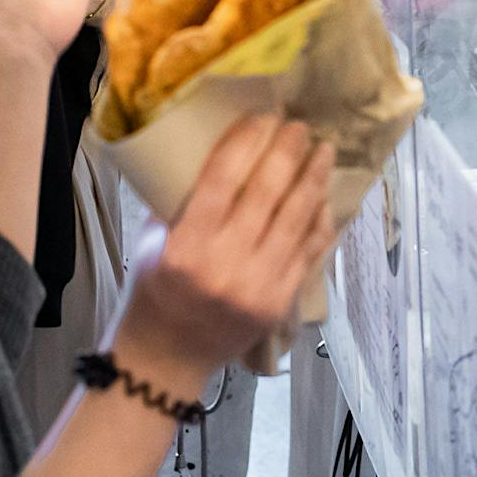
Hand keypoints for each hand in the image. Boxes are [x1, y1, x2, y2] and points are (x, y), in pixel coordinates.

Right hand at [114, 114, 336, 382]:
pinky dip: (320, 217)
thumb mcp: (152, 244)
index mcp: (185, 248)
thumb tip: (215, 148)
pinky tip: (325, 194)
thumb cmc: (154, 293)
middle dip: (288, 151)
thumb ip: (179, 201)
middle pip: (267, 192)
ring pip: (296, 217)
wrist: (168, 359)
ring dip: (314, 177)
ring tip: (324, 149)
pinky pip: (309, 249)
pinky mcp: (280, 301)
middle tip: (300, 126)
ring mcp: (257, 285)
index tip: (263, 116)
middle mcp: (224, 265)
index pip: (222, 179)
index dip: (247, 142)